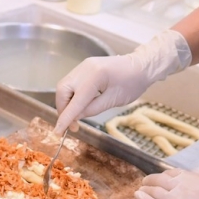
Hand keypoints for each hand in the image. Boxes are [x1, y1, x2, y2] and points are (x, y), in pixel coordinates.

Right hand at [53, 29, 190, 133]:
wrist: (141, 66)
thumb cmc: (133, 83)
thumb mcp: (114, 100)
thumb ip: (92, 109)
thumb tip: (75, 117)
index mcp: (95, 76)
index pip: (75, 101)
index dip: (65, 118)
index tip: (58, 132)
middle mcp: (84, 68)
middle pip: (62, 90)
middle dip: (63, 109)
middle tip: (73, 125)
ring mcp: (83, 66)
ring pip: (64, 86)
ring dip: (66, 103)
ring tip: (76, 117)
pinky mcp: (84, 68)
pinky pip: (71, 83)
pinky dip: (71, 96)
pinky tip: (79, 105)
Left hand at [135, 169, 198, 198]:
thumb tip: (197, 189)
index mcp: (197, 178)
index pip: (173, 174)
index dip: (164, 177)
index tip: (160, 180)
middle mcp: (185, 186)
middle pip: (161, 180)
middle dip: (151, 181)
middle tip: (145, 183)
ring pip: (155, 191)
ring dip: (145, 189)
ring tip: (140, 190)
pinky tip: (138, 197)